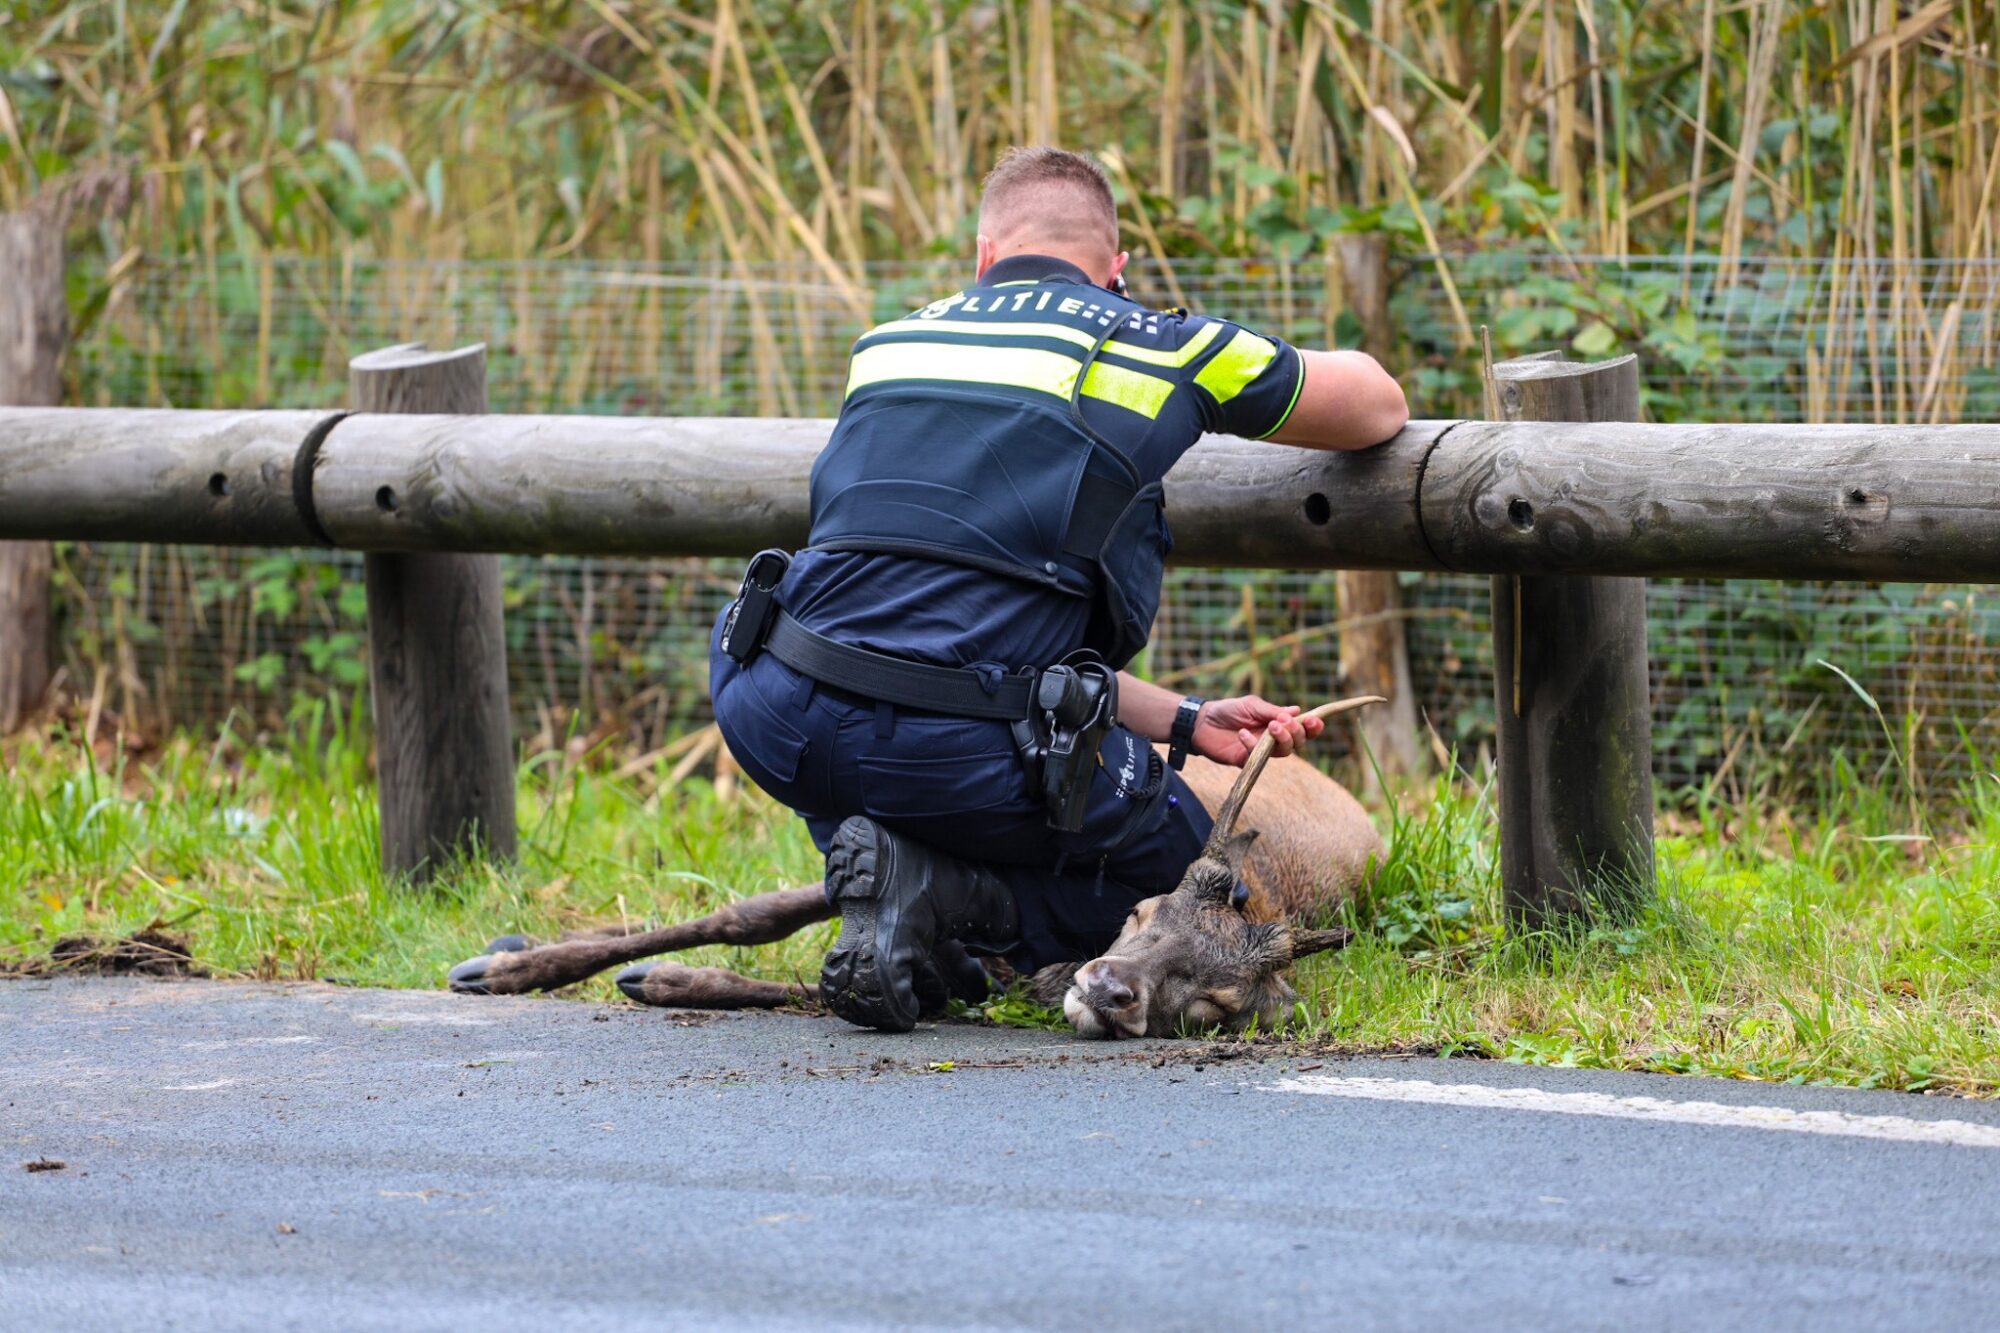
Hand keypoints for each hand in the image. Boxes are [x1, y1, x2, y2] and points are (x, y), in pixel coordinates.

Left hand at [1192, 695, 1323, 767]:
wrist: (1202, 721)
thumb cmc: (1228, 711)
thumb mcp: (1252, 705)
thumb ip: (1273, 710)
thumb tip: (1297, 711)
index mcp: (1278, 723)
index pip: (1302, 729)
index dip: (1313, 727)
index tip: (1314, 720)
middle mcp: (1273, 739)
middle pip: (1297, 743)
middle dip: (1295, 733)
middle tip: (1283, 722)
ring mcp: (1262, 751)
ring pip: (1283, 752)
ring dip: (1281, 739)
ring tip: (1271, 727)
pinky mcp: (1248, 761)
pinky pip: (1258, 756)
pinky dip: (1252, 744)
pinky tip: (1242, 733)